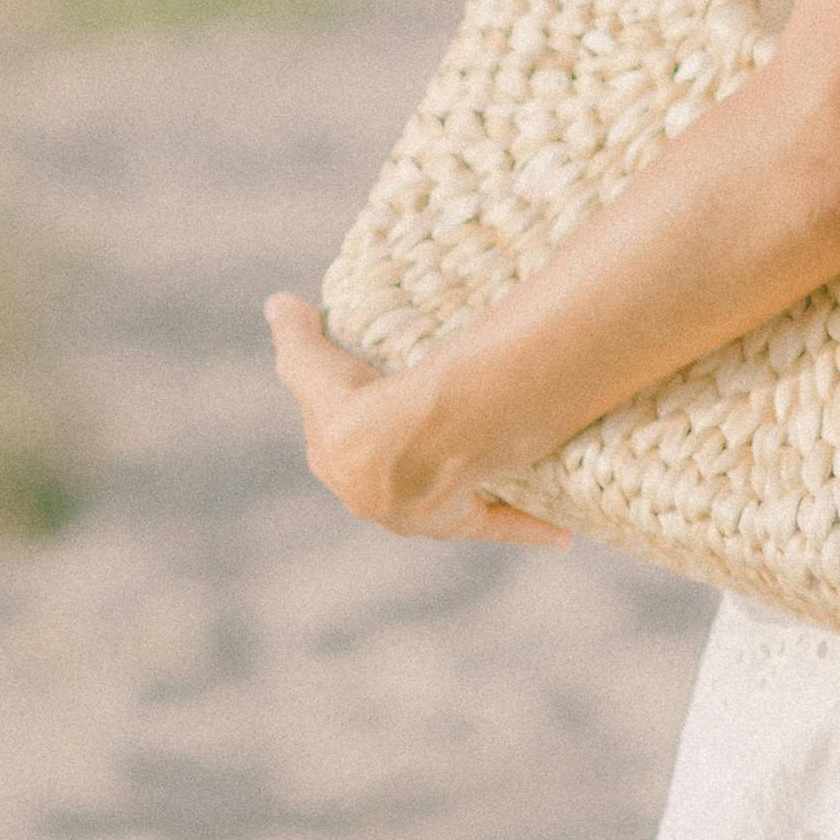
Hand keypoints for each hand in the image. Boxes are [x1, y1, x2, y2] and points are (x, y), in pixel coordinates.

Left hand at [264, 295, 570, 542]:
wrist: (405, 449)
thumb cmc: (360, 405)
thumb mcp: (315, 365)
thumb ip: (296, 337)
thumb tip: (278, 302)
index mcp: (343, 465)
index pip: (341, 440)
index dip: (350, 414)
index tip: (369, 389)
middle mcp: (378, 499)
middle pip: (394, 470)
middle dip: (403, 454)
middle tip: (431, 417)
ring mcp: (422, 513)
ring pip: (446, 499)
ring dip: (461, 490)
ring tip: (481, 466)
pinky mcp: (465, 518)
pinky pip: (502, 524)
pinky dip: (532, 528)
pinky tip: (561, 536)